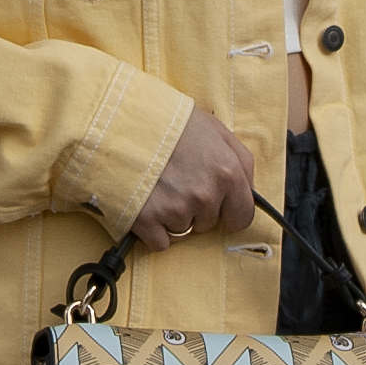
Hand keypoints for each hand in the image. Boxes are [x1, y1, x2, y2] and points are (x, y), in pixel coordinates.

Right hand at [131, 104, 254, 251]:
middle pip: (208, 224)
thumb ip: (239, 160)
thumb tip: (247, 189)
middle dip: (195, 209)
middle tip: (176, 182)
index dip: (229, 213)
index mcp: (227, 173)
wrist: (118, 121)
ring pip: (182, 231)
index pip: (242, 217)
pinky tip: (145, 204)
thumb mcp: (214, 129)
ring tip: (157, 187)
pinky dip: (152, 230)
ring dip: (171, 216)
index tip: (218, 208)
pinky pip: (160, 242)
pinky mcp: (148, 221)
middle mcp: (205, 195)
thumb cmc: (167, 121)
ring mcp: (176, 210)